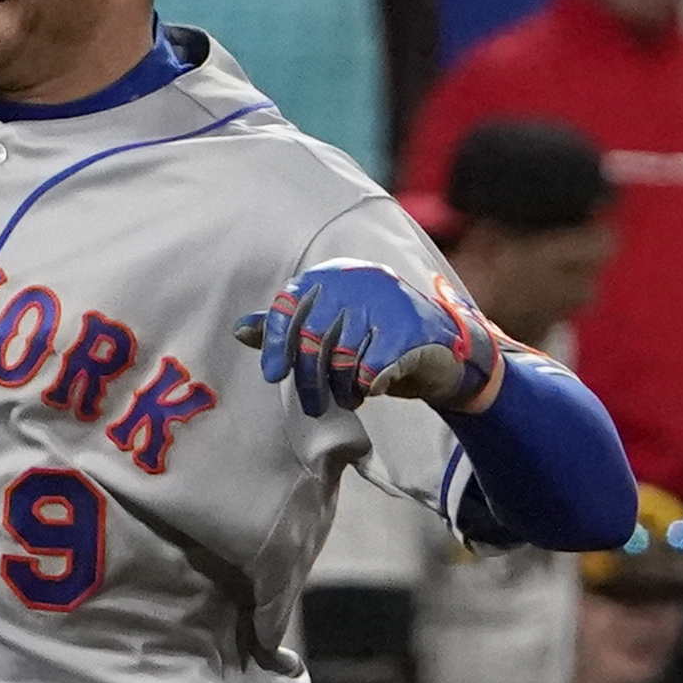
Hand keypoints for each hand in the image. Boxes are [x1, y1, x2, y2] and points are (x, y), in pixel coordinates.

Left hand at [240, 258, 495, 412]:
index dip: (277, 341)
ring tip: (349, 395)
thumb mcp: (331, 332)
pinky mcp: (410, 331)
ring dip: (342, 387)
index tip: (274, 375)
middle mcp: (360, 281)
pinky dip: (369, 386)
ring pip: (343, 359)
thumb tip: (239, 330)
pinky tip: (374, 388)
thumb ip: (289, 328)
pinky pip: (372, 371)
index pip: (291, 305)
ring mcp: (388, 303)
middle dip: (311, 380)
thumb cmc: (378, 342)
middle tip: (313, 405)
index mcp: (336, 276)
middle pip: (315, 339)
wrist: (443, 355)